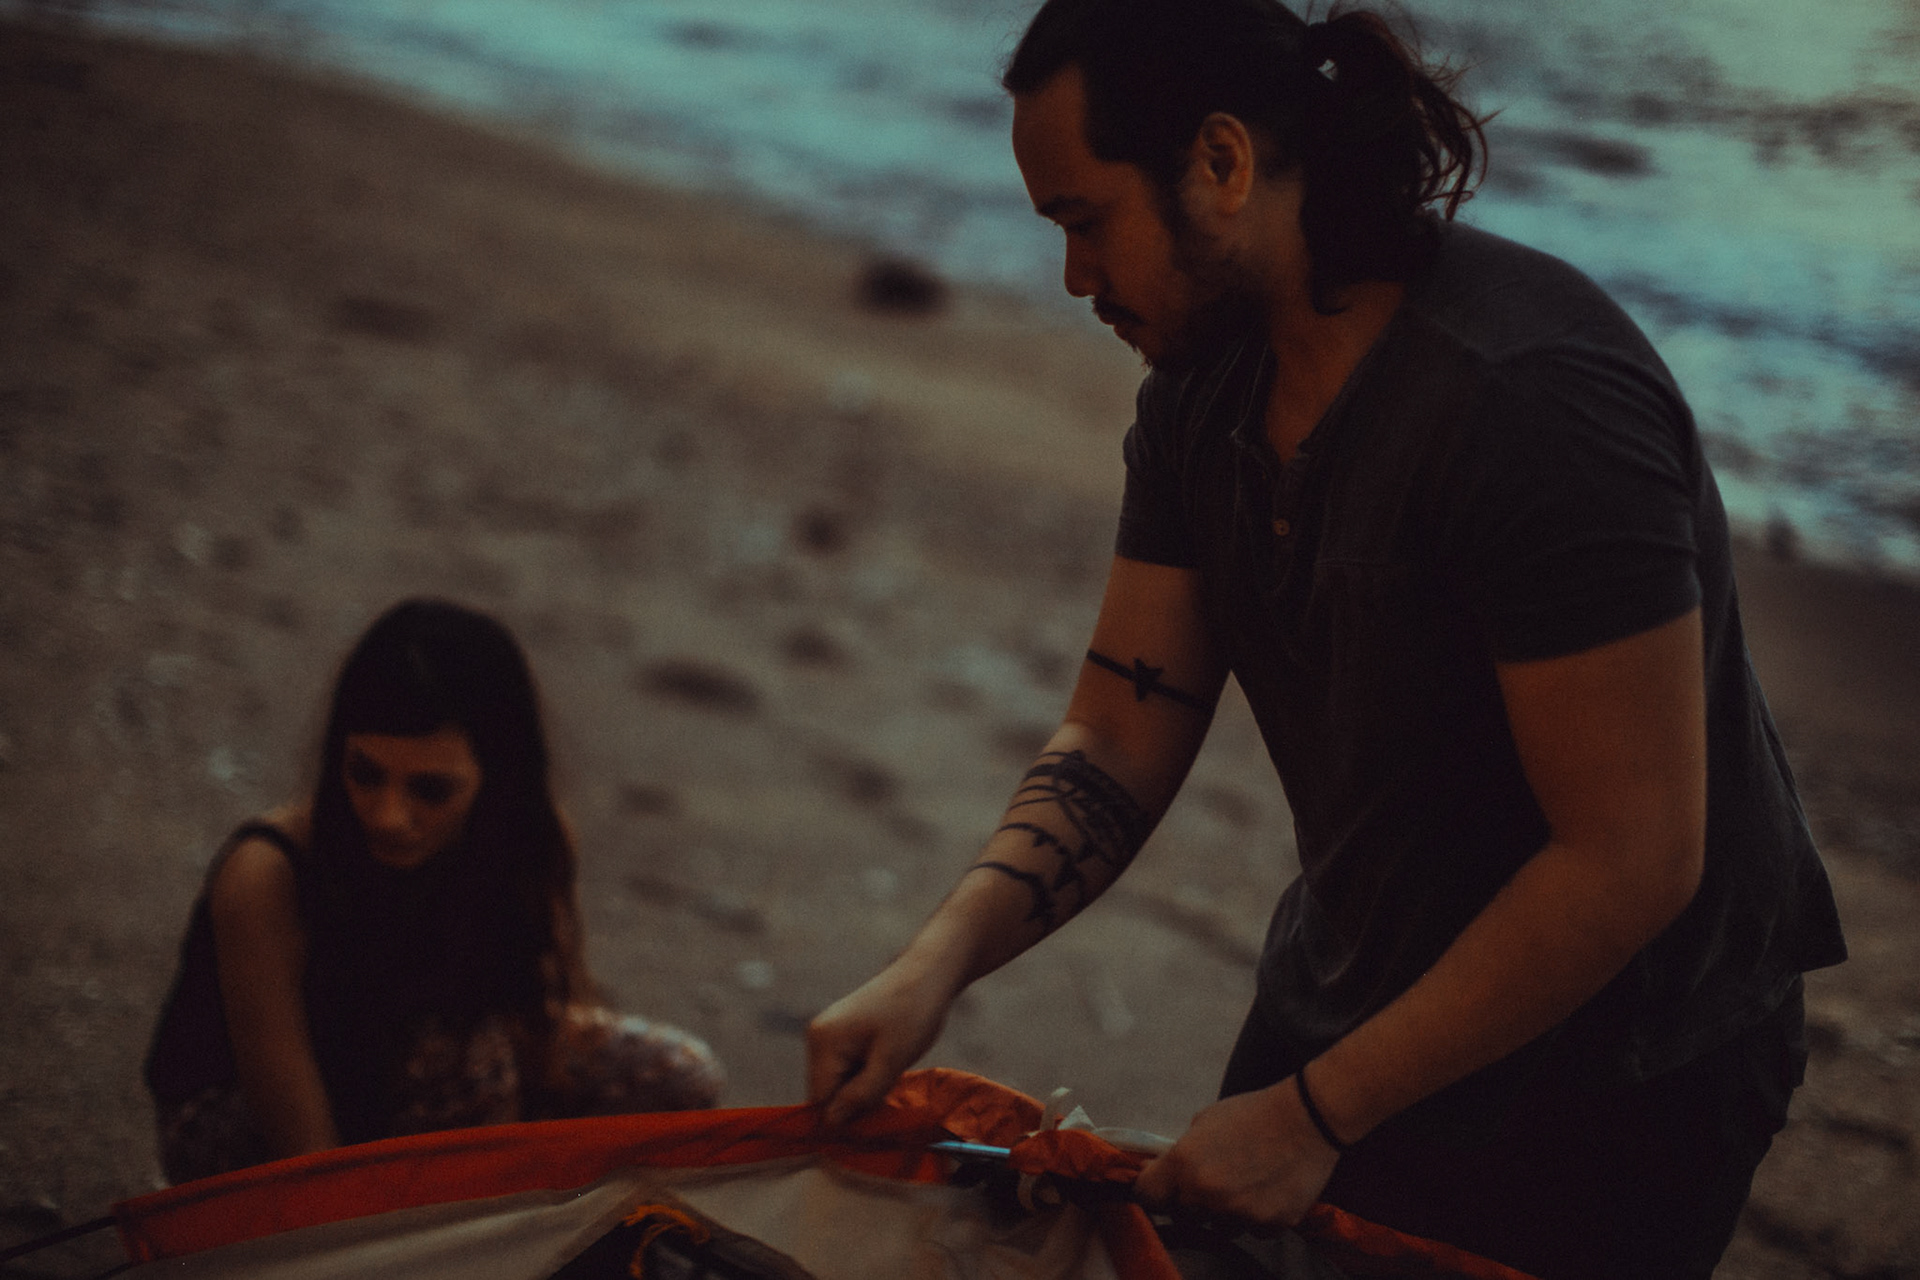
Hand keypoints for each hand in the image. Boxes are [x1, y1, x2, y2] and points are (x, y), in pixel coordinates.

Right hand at [805, 955, 959, 1125]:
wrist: (928, 973)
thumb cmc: (913, 1014)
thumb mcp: (892, 1060)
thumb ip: (861, 1094)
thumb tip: (831, 1123)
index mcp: (824, 1042)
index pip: (820, 1101)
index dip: (847, 1115)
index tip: (878, 1114)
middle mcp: (817, 1037)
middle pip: (827, 1093)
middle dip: (855, 1100)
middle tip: (890, 1089)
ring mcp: (828, 1034)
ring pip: (838, 1083)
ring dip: (863, 1088)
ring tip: (891, 1070)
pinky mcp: (841, 1034)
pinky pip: (846, 1069)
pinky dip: (866, 1074)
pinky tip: (887, 1062)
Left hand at [1132, 1080, 1340, 1229]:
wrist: (1307, 1119)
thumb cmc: (1253, 1112)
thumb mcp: (1205, 1121)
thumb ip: (1180, 1152)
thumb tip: (1159, 1170)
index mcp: (1183, 1165)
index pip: (1147, 1196)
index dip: (1151, 1190)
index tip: (1158, 1186)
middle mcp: (1206, 1195)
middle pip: (1182, 1214)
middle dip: (1189, 1199)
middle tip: (1211, 1177)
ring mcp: (1238, 1214)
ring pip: (1217, 1226)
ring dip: (1223, 1211)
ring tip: (1244, 1180)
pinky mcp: (1269, 1226)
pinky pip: (1251, 1230)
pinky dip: (1255, 1216)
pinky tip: (1267, 1189)